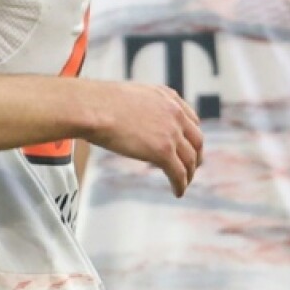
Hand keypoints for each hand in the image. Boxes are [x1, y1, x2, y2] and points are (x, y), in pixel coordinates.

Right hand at [84, 81, 202, 196]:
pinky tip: (177, 192)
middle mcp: (174, 113)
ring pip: (189, 160)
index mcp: (167, 96)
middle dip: (195, 156)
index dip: (192, 136)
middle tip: (190, 168)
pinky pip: (178, 173)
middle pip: (196, 140)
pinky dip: (180, 185)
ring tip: (183, 184)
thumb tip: (133, 120)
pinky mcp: (163, 151)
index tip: (188, 146)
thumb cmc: (98, 101)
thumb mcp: (129, 96)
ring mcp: (171, 132)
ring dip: (188, 175)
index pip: (191, 119)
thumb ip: (141, 107)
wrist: (92, 107)